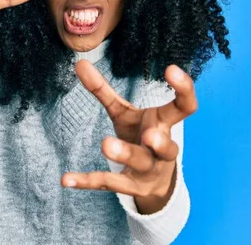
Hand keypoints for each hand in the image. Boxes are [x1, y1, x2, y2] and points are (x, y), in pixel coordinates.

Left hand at [61, 61, 196, 212]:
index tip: (171, 69)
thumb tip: (79, 63)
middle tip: (150, 133)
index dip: (183, 89)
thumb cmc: (139, 136)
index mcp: (165, 124)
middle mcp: (162, 150)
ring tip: (106, 144)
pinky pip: (110, 183)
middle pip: (165, 146)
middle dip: (159, 141)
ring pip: (141, 164)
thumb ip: (103, 90)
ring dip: (125, 154)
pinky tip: (67, 179)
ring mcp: (148, 170)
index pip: (184, 107)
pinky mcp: (130, 187)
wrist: (152, 181)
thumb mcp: (124, 113)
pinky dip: (88, 181)